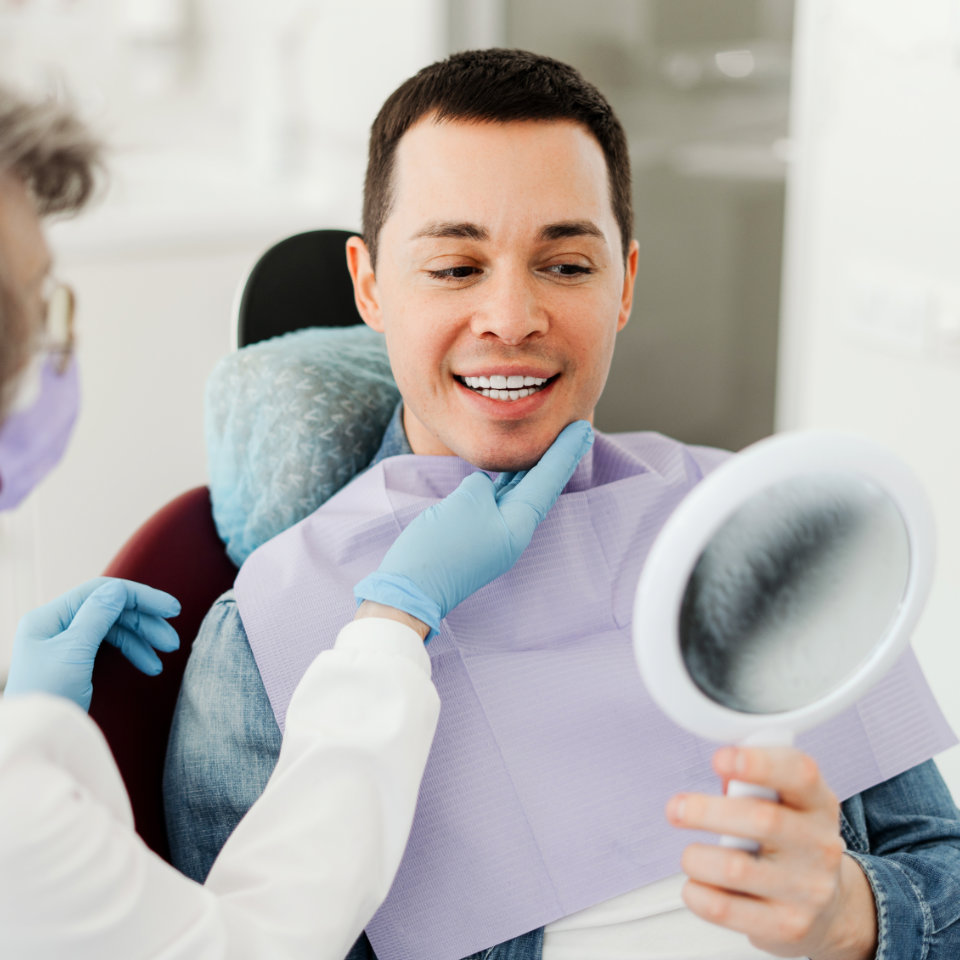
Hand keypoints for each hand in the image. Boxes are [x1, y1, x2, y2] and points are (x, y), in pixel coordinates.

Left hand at [5, 578, 180, 710]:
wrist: (37, 740)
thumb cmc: (48, 696)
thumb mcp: (74, 652)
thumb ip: (98, 615)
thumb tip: (119, 590)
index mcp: (50, 617)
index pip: (101, 591)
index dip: (140, 597)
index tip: (172, 610)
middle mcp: (57, 625)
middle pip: (111, 610)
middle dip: (145, 624)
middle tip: (172, 642)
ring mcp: (66, 642)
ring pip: (114, 629)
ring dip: (142, 639)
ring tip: (166, 655)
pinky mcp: (75, 661)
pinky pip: (109, 646)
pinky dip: (132, 652)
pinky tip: (149, 666)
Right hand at [354, 420, 592, 636]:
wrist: (410, 590)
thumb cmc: (440, 547)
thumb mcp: (466, 503)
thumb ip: (481, 485)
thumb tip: (483, 486)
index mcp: (518, 525)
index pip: (548, 480)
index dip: (565, 452)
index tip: (585, 428)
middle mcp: (512, 531)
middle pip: (539, 486)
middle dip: (555, 457)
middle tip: (576, 429)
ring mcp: (493, 535)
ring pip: (518, 493)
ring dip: (531, 467)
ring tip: (545, 442)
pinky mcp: (474, 535)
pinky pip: (496, 501)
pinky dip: (505, 480)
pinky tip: (506, 468)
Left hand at [667, 746, 877, 959]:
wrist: (828, 909)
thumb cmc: (791, 843)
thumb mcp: (786, 803)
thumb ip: (754, 782)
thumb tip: (722, 769)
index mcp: (817, 803)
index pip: (799, 772)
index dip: (759, 762)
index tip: (719, 758)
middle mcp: (819, 845)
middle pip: (761, 819)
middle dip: (706, 811)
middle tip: (676, 809)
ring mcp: (807, 889)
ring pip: (735, 868)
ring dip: (696, 857)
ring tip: (691, 856)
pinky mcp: (786, 926)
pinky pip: (724, 908)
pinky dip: (696, 893)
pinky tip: (697, 885)